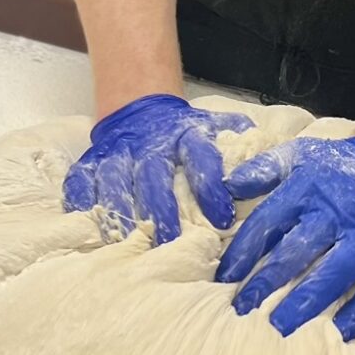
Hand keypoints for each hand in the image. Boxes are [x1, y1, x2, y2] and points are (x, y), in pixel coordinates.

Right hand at [63, 94, 252, 243]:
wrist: (140, 110)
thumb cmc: (183, 133)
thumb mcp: (213, 128)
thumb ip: (238, 139)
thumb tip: (273, 159)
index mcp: (186, 134)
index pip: (201, 157)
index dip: (211, 187)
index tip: (222, 219)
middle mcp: (151, 143)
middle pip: (153, 176)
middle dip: (162, 210)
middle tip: (170, 244)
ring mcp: (117, 152)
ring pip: (115, 181)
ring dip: (122, 212)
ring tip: (129, 245)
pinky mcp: (90, 162)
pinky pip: (81, 183)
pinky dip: (82, 205)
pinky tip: (89, 229)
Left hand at [215, 136, 354, 340]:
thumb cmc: (334, 168)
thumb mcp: (297, 156)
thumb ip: (262, 171)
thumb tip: (226, 186)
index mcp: (309, 188)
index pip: (270, 220)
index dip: (244, 250)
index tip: (225, 277)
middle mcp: (338, 213)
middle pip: (299, 250)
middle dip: (268, 281)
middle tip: (242, 309)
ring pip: (335, 273)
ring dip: (307, 301)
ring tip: (279, 327)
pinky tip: (335, 332)